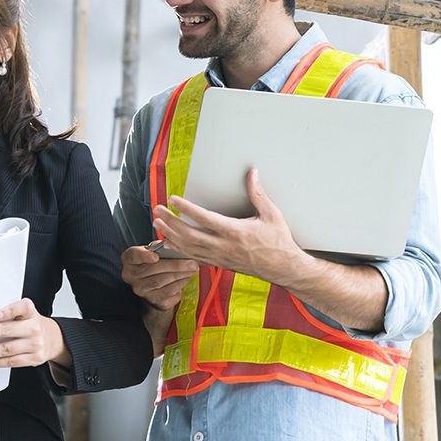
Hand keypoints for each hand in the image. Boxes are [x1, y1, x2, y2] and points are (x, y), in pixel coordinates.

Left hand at [0, 298, 70, 368]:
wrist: (53, 339)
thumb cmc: (31, 324)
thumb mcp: (25, 314)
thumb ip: (10, 314)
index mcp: (31, 312)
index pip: (21, 308)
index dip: (7, 311)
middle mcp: (34, 327)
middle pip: (8, 330)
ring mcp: (35, 344)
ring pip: (7, 349)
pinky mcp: (35, 358)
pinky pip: (12, 362)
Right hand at [121, 244, 196, 312]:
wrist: (155, 287)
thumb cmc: (155, 264)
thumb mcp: (154, 252)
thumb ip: (159, 247)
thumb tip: (171, 243)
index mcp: (129, 260)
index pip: (133, 256)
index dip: (144, 256)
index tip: (156, 256)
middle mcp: (131, 275)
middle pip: (152, 269)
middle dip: (174, 265)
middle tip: (191, 262)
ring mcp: (141, 289)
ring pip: (161, 281)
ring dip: (180, 274)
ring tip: (193, 268)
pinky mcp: (153, 299)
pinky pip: (168, 291)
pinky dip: (180, 283)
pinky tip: (188, 277)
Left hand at [152, 168, 301, 286]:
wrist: (283, 268)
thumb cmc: (279, 241)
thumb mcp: (272, 214)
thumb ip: (258, 193)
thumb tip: (252, 172)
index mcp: (236, 232)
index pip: (204, 218)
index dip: (186, 208)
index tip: (173, 199)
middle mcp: (224, 246)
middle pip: (189, 234)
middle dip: (171, 221)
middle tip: (157, 209)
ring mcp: (220, 257)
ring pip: (189, 248)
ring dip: (171, 235)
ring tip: (157, 223)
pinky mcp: (219, 264)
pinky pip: (194, 257)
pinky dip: (179, 249)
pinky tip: (170, 242)